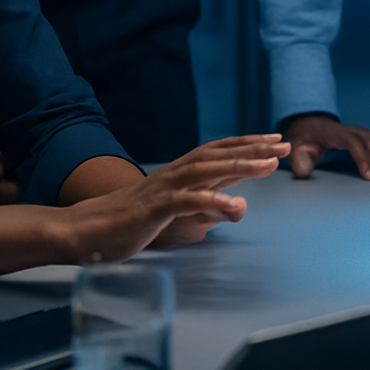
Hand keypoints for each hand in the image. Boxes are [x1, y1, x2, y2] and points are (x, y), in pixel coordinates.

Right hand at [61, 134, 289, 259]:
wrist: (87, 229)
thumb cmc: (133, 220)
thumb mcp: (177, 210)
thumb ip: (207, 204)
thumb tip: (236, 204)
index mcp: (179, 171)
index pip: (219, 150)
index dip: (248, 144)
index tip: (276, 140)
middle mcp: (174, 173)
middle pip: (218, 154)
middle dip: (252, 148)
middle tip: (282, 146)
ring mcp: (164, 189)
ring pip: (206, 171)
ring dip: (238, 166)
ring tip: (267, 166)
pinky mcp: (153, 209)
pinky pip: (186, 201)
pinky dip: (210, 199)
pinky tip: (234, 204)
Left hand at [280, 113, 369, 180]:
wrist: (309, 124)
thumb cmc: (304, 139)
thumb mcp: (296, 148)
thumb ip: (298, 160)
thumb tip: (303, 172)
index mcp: (337, 133)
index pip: (354, 143)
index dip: (364, 159)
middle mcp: (353, 131)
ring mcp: (362, 133)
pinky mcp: (366, 137)